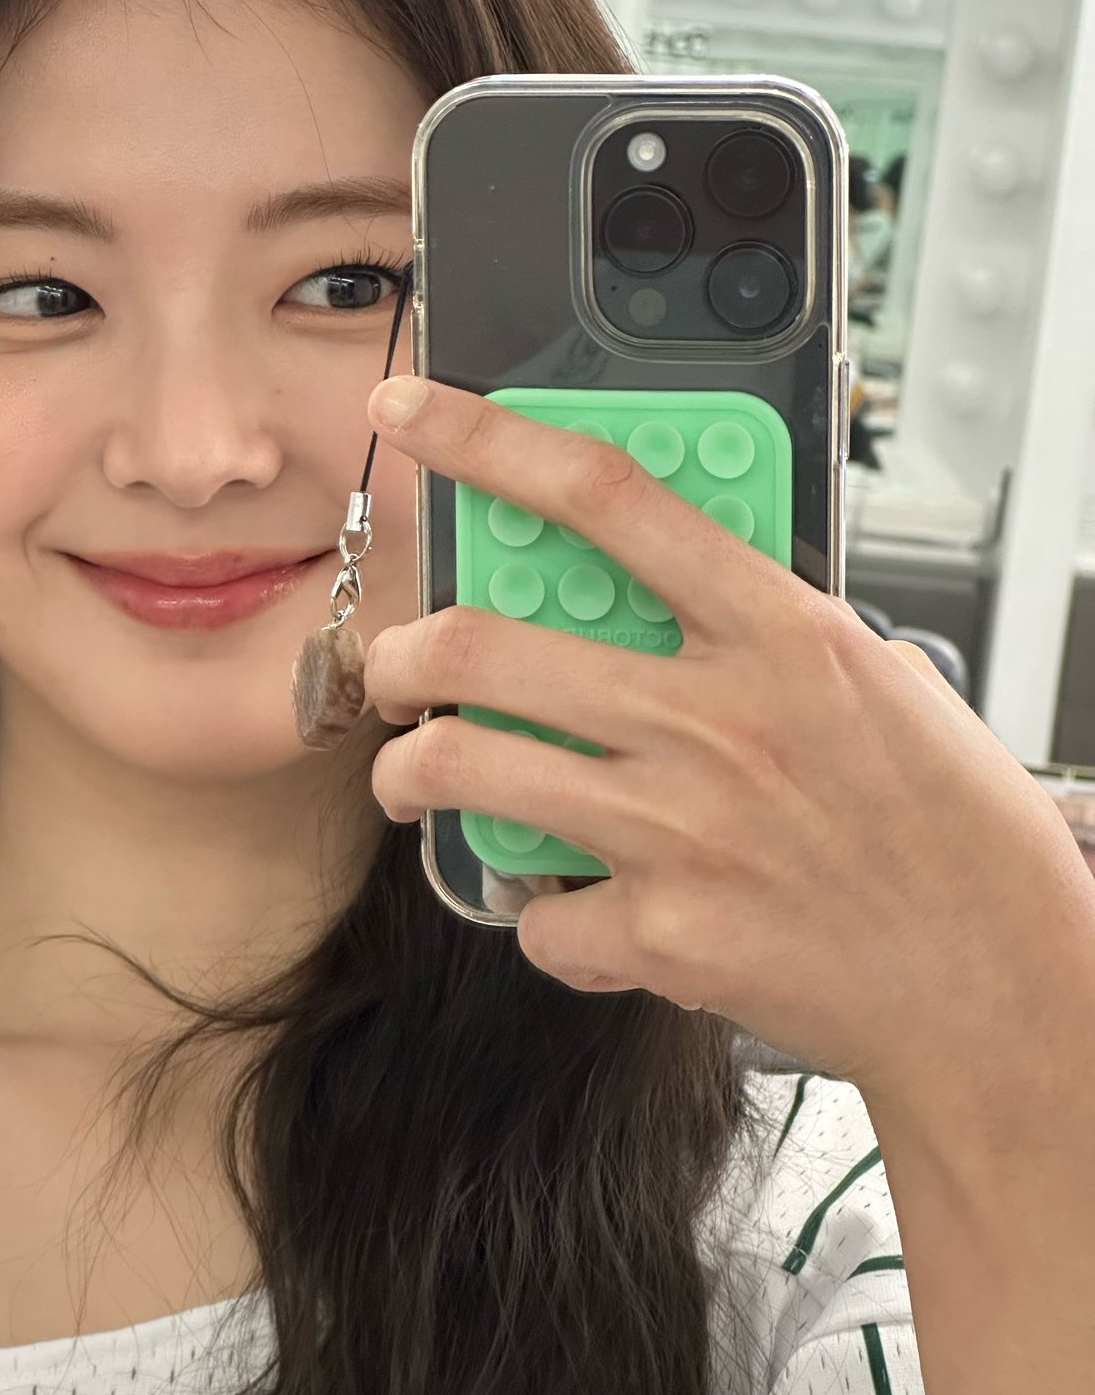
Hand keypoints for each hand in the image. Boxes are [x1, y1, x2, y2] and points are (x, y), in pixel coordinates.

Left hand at [361, 375, 1094, 1110]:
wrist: (997, 982)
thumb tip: (673, 601)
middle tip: (397, 671)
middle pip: (481, 642)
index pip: (605, 496)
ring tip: (420, 779)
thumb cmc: (953, 832)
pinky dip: (540, 913)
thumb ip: (767, 632)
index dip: (485, 440)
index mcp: (778, 631)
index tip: (410, 412)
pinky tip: (574, 907)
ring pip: (462, 767)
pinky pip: (536, 912)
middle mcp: (715, 718)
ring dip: (412, 772)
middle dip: (399, 654)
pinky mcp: (664, 934)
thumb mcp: (875, 679)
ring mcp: (680, 828)